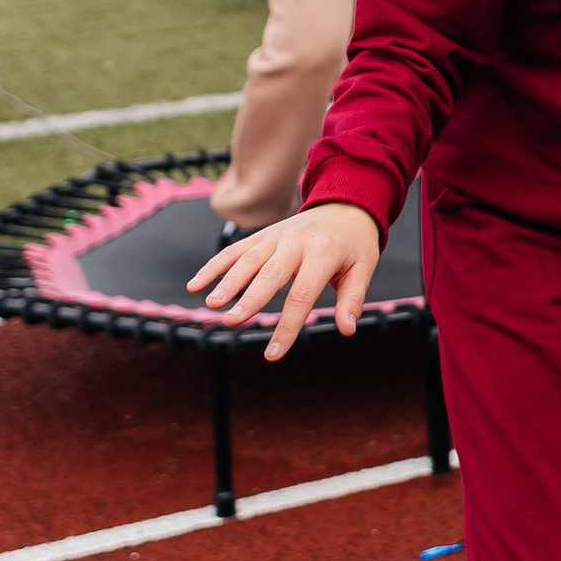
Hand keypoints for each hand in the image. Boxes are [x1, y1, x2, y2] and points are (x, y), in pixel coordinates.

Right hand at [187, 201, 381, 359]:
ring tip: (212, 305)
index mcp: (323, 253)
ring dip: (227, 282)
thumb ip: (352, 299)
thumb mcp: (363, 269)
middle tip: (232, 322)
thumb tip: (347, 329)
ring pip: (248, 259)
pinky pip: (235, 249)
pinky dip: (214, 266)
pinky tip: (196, 284)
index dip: (287, 327)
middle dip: (250, 299)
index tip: (273, 355)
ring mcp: (276, 236)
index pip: (302, 295)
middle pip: (269, 274)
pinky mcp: (263, 234)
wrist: (345, 206)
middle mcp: (295, 242)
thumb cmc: (354, 244)